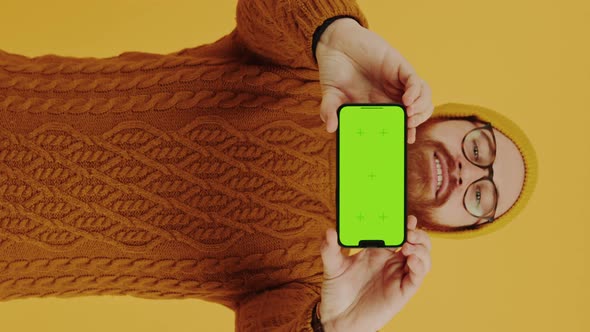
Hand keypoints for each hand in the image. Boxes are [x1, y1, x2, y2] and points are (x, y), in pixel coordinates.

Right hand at [316, 18, 432, 143]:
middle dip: (416, 122)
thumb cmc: (334, 70)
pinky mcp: (399, 67)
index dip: (404, 132)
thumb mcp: (330, 94)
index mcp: (377, 106)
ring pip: (421, 97)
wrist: (335, 43)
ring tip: (410, 117)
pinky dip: (416, 92)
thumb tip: (329, 128)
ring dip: (421, 109)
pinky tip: (407, 101)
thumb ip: (329, 110)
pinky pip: (415, 81)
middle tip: (408, 131)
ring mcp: (396, 81)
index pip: (398, 122)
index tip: (404, 142)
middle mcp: (390, 95)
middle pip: (416, 111)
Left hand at [319, 216, 431, 331]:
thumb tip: (331, 231)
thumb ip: (330, 249)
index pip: (396, 232)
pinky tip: (411, 259)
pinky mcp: (401, 292)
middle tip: (409, 229)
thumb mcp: (332, 266)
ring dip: (422, 248)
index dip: (403, 223)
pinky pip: (417, 278)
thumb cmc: (337, 290)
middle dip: (417, 233)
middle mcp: (391, 261)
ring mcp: (397, 275)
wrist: (337, 318)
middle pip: (415, 242)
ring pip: (422, 258)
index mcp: (378, 250)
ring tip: (409, 244)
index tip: (404, 215)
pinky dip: (419, 266)